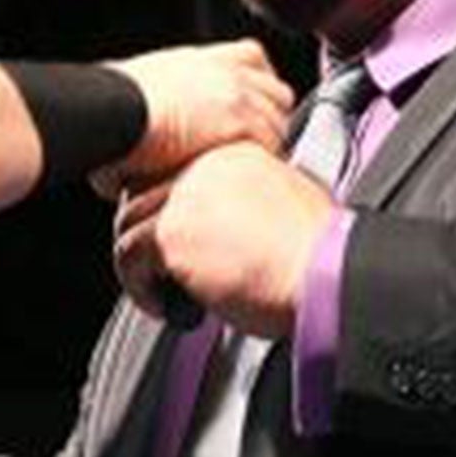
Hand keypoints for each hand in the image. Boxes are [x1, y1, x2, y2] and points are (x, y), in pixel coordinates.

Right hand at [97, 39, 291, 194]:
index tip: (250, 107)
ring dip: (269, 144)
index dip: (257, 84)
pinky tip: (250, 176)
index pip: (252, 57)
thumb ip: (142, 119)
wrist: (114, 111)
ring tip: (252, 169)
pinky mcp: (241, 120)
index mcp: (199, 60)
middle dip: (271, 117)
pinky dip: (266, 159)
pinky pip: (272, 142)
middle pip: (277, 90)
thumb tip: (121, 164)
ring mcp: (237, 93)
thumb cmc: (107, 111)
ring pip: (280, 119)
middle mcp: (225, 70)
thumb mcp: (129, 97)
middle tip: (257, 146)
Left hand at [113, 143, 337, 338]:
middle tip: (159, 270)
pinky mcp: (173, 230)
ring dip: (139, 264)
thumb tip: (228, 227)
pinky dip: (140, 287)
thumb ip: (249, 203)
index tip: (176, 241)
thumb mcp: (287, 208)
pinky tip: (165, 305)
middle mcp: (207, 164)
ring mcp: (186, 194)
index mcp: (237, 151)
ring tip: (161, 291)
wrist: (326, 274)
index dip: (167, 210)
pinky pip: (129, 256)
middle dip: (145, 234)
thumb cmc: (320, 254)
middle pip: (144, 192)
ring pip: (130, 224)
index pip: (175, 170)